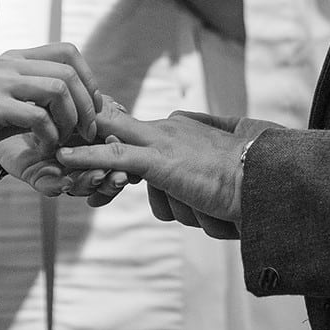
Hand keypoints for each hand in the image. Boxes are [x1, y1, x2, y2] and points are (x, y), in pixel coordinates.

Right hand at [0, 42, 100, 165]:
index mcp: (15, 58)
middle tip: (87, 131)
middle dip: (86, 105)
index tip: (91, 108)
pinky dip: (50, 135)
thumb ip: (34, 96)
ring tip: (64, 140)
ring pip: (58, 90)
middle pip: (69, 72)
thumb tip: (74, 105)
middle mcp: (9, 63)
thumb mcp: (6, 100)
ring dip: (70, 120)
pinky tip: (43, 148)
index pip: (68, 51)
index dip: (88, 78)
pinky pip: (38, 116)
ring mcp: (0, 82)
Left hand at [0, 94, 131, 205]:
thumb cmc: (40, 106)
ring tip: (97, 176)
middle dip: (112, 179)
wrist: (2, 115)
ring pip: (79, 185)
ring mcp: (59, 172)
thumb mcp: (68, 104)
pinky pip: (49, 186)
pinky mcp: (37, 177)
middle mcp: (77, 163)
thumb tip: (116, 107)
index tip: (130, 152)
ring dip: (89, 183)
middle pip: (101, 176)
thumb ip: (90, 109)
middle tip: (120, 176)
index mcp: (90, 145)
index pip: (113, 158)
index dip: (123, 159)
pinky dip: (57, 185)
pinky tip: (64, 183)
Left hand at [55, 107, 278, 237]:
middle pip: (115, 131)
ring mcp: (163, 142)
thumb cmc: (248, 183)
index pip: (133, 131)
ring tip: (178, 200)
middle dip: (89, 141)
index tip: (85, 141)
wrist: (268, 183)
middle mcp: (169, 128)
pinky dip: (86, 156)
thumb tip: (181, 184)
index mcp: (180, 129)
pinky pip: (113, 156)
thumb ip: (194, 168)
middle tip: (60, 148)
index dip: (107, 140)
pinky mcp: (161, 160)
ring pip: (117, 156)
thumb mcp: (217, 170)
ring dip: (135, 190)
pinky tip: (63, 157)